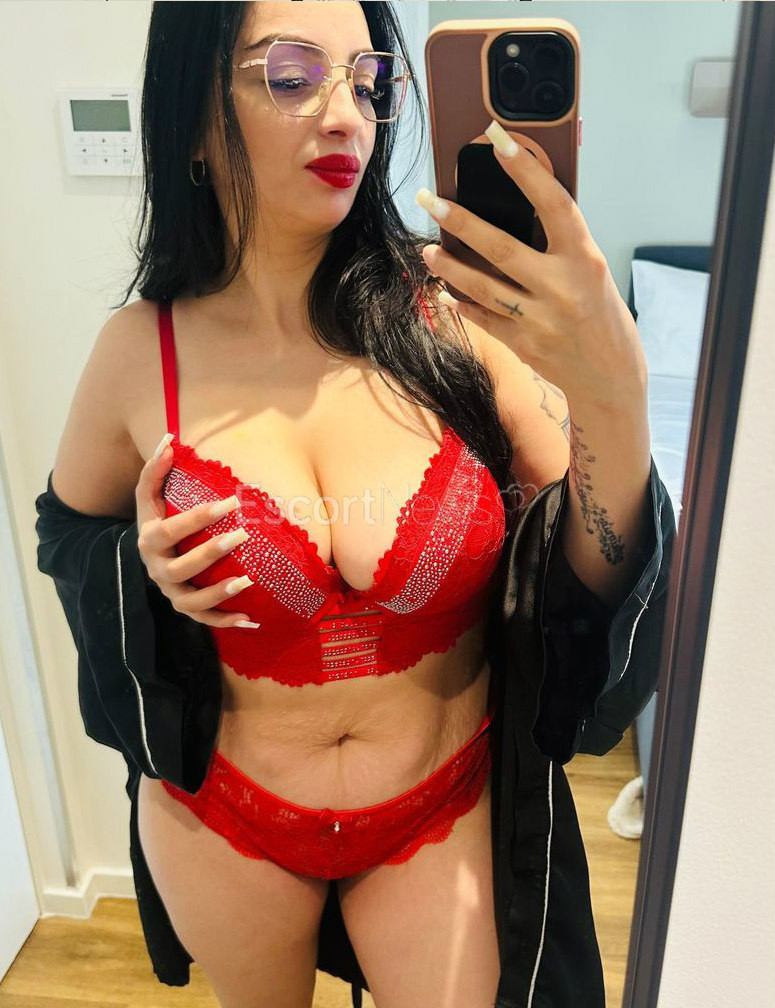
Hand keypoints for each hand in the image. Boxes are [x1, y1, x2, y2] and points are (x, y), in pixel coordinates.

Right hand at [135, 436, 257, 628]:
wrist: (147, 553)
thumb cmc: (157, 517)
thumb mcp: (150, 496)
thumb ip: (156, 469)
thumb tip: (168, 438)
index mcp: (148, 540)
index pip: (170, 530)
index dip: (198, 517)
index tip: (230, 502)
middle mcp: (156, 569)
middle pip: (181, 566)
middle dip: (211, 552)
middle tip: (242, 535)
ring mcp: (170, 591)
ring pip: (190, 600)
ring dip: (218, 593)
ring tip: (246, 582)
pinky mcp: (184, 607)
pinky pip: (203, 619)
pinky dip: (226, 621)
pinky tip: (252, 619)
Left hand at [415, 121, 646, 408]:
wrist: (612, 379)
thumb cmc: (604, 318)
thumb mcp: (593, 273)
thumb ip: (559, 247)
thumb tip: (515, 212)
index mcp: (585, 260)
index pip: (553, 204)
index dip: (525, 170)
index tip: (497, 139)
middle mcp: (561, 288)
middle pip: (500, 247)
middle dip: (460, 221)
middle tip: (429, 200)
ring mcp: (539, 320)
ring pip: (482, 286)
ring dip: (449, 266)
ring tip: (427, 249)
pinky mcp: (522, 345)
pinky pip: (483, 318)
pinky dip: (462, 302)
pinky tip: (445, 290)